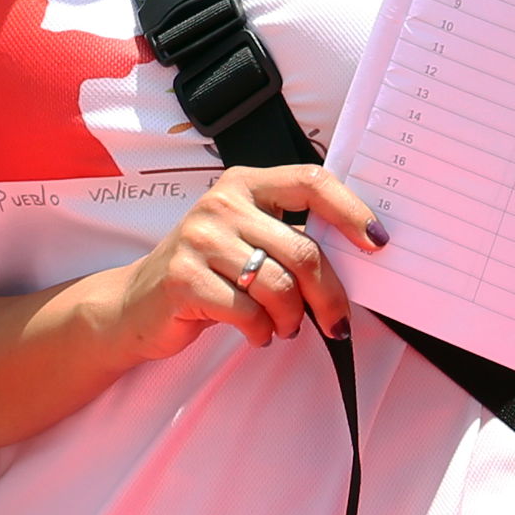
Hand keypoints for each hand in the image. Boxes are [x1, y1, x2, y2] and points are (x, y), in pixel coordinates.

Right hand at [107, 164, 382, 357]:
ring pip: (280, 287)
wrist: (138, 302)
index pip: (310, 182)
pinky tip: (255, 332)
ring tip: (283, 326)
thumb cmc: (208, 271)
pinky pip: (249, 313)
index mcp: (244, 184)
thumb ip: (289, 237)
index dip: (350, 211)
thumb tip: (357, 258)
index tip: (377, 242)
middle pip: (303, 250)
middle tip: (335, 323)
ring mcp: (199, 239)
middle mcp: (221, 203)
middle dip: (329, 296)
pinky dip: (262, 333)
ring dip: (292, 320)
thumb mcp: (246, 239)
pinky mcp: (184, 278)